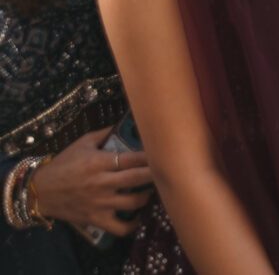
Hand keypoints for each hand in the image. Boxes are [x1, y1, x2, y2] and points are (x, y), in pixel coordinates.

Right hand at [27, 130, 153, 236]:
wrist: (39, 191)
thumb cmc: (62, 165)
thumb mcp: (82, 143)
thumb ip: (105, 134)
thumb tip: (125, 123)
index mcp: (100, 162)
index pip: (134, 158)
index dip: (152, 156)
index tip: (165, 153)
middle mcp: (102, 183)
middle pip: (139, 178)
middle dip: (157, 174)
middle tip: (167, 170)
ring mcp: (99, 203)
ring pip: (135, 202)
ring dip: (148, 196)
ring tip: (152, 190)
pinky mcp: (95, 219)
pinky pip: (120, 227)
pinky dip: (133, 225)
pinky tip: (139, 217)